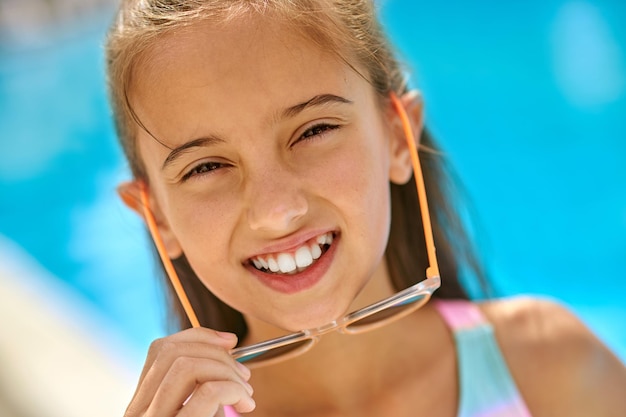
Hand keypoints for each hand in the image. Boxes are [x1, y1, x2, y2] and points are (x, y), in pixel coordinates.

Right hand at [124, 328, 254, 415]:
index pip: (160, 349)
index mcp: (141, 403)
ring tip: (245, 393)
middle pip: (171, 351)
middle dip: (216, 352)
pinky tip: (245, 403)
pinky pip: (207, 391)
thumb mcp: (197, 410)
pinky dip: (234, 388)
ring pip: (186, 366)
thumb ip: (201, 383)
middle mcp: (137, 412)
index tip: (230, 341)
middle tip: (244, 375)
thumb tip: (226, 341)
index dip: (199, 335)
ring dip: (226, 371)